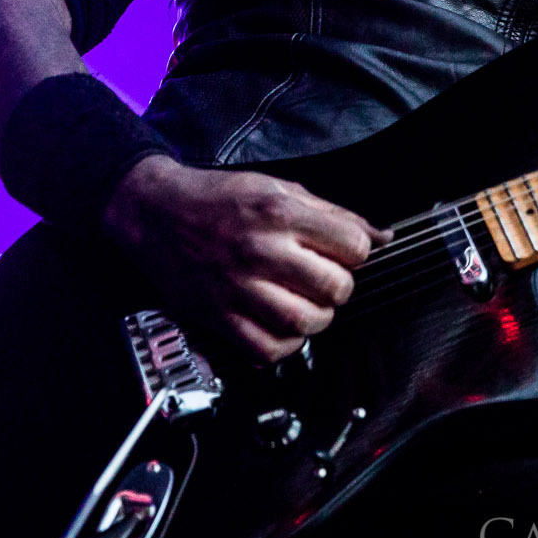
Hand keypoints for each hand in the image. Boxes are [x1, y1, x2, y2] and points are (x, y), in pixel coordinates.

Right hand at [101, 156, 390, 362]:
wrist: (155, 212)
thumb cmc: (218, 198)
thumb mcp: (279, 188)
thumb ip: (333, 213)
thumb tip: (382, 236)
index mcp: (280, 213)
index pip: (353, 246)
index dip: (356, 251)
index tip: (343, 252)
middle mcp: (260, 251)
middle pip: (335, 287)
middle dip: (340, 286)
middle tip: (325, 279)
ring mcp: (238, 288)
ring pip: (306, 323)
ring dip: (318, 317)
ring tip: (307, 302)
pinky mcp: (218, 316)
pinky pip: (268, 349)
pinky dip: (286, 345)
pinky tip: (283, 325)